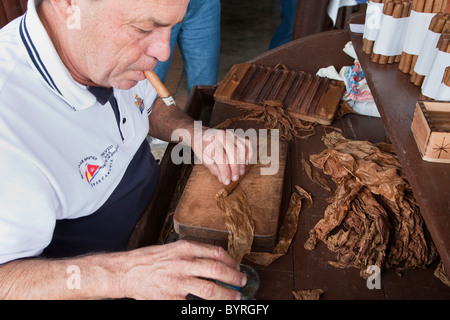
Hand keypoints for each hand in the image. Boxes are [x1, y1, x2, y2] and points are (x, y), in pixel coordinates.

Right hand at [120, 240, 246, 299]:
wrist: (128, 271)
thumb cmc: (149, 259)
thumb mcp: (172, 248)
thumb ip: (192, 252)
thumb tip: (215, 258)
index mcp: (184, 248)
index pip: (215, 253)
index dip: (231, 261)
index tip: (237, 266)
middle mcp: (183, 263)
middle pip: (217, 270)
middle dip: (234, 277)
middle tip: (242, 281)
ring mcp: (178, 282)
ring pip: (210, 290)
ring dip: (227, 295)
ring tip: (234, 297)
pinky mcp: (171, 298)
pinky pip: (193, 305)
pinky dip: (206, 307)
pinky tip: (213, 307)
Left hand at [193, 128, 252, 184]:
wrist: (200, 134)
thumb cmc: (202, 147)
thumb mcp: (204, 159)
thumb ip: (215, 169)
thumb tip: (224, 179)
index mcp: (212, 143)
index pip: (221, 159)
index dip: (225, 172)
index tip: (227, 181)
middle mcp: (222, 136)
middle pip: (233, 153)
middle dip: (235, 168)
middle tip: (235, 178)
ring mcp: (230, 134)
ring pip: (241, 148)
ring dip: (242, 162)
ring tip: (240, 172)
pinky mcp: (236, 135)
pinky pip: (246, 143)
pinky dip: (248, 153)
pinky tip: (245, 162)